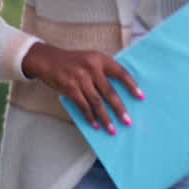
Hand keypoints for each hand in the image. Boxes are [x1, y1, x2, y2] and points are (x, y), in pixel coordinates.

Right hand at [22, 42, 142, 133]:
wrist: (46, 59)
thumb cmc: (71, 62)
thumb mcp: (89, 60)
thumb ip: (102, 71)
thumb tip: (118, 95)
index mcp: (99, 58)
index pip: (120, 72)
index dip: (131, 85)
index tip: (141, 97)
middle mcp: (91, 67)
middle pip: (109, 92)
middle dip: (119, 109)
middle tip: (128, 121)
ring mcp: (79, 78)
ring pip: (97, 102)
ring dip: (105, 117)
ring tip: (112, 129)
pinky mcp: (69, 87)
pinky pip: (83, 105)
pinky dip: (90, 117)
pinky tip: (95, 124)